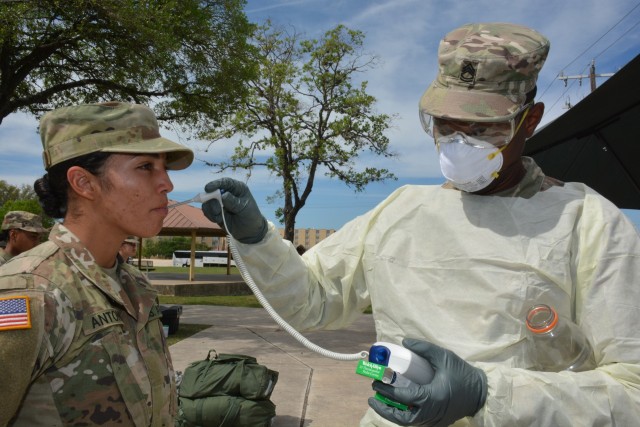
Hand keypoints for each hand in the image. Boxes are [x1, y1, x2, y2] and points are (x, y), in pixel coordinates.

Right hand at [201, 178, 267, 243]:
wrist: (249, 231)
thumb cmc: (250, 216)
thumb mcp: (244, 208)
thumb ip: (234, 202)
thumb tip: (223, 195)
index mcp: (237, 188)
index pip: (225, 182)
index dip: (216, 183)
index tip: (208, 188)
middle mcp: (227, 193)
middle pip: (213, 191)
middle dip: (212, 199)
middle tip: (217, 210)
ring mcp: (220, 202)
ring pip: (208, 201)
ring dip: (211, 209)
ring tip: (219, 217)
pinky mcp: (215, 211)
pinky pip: (207, 210)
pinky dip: (210, 215)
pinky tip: (218, 219)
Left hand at [368, 338, 486, 426]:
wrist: (482, 393)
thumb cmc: (462, 374)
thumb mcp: (444, 356)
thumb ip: (423, 348)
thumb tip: (404, 342)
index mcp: (432, 397)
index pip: (403, 397)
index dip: (387, 389)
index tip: (376, 380)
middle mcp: (431, 413)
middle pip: (401, 418)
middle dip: (385, 408)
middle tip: (373, 396)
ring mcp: (434, 421)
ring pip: (407, 422)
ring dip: (393, 413)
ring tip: (381, 401)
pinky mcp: (436, 423)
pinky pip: (416, 421)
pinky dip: (404, 414)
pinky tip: (396, 405)